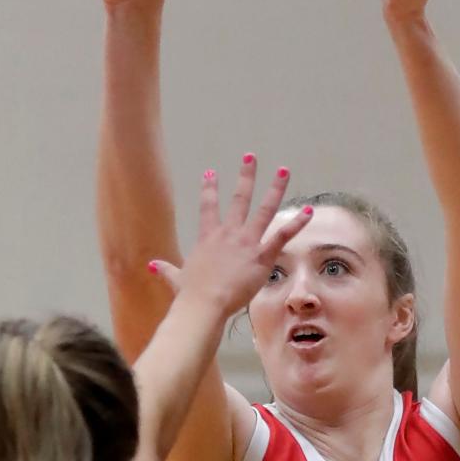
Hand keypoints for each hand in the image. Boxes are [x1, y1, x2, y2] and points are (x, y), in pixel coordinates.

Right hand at [149, 157, 311, 314]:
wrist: (204, 303)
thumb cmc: (190, 294)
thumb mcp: (176, 278)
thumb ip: (166, 270)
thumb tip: (151, 266)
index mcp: (208, 238)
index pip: (208, 207)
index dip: (209, 188)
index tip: (211, 172)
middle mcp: (228, 233)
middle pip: (240, 198)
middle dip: (246, 176)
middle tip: (251, 157)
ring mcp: (246, 242)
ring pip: (265, 209)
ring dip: (275, 189)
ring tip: (283, 170)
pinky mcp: (261, 256)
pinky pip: (282, 235)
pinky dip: (296, 223)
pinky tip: (308, 211)